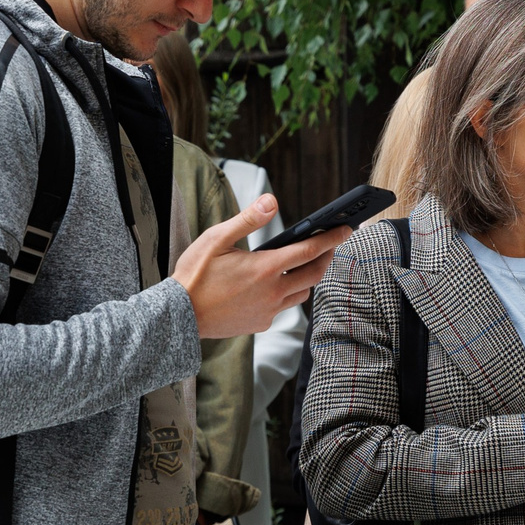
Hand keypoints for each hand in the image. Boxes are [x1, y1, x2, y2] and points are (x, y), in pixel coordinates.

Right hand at [176, 196, 346, 339]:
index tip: (345, 228)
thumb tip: (272, 200)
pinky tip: (274, 286)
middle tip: (330, 245)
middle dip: (326, 257)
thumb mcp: (216, 239)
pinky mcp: (261, 324)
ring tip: (302, 265)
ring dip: (306, 278)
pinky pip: (283, 308)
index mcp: (265, 268)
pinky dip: (285, 295)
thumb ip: (248, 219)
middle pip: (314, 273)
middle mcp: (273, 292)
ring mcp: (268, 311)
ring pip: (302, 294)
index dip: (331, 238)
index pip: (310, 250)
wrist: (179, 316)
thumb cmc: (194, 274)